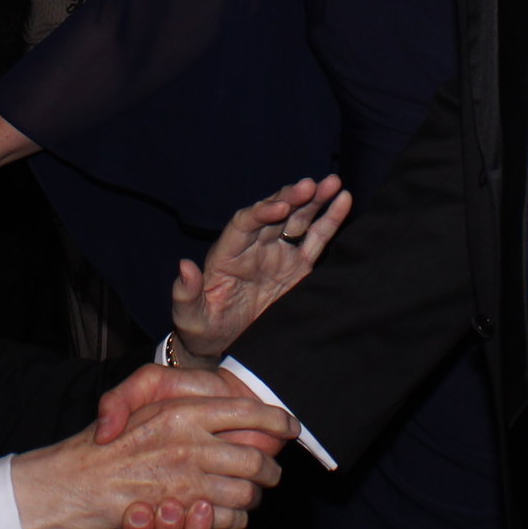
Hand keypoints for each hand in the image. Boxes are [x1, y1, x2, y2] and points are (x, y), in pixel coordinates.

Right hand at [10, 394, 294, 528]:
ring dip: (250, 498)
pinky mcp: (182, 515)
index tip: (290, 427)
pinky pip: (223, 523)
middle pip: (255, 461)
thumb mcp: (130, 395)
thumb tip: (213, 401)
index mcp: (183, 411)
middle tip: (270, 473)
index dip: (276, 420)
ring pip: (244, 495)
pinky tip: (219, 516)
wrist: (75, 482)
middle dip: (269, 470)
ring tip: (246, 496)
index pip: (248, 412)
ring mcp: (188, 483)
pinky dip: (227, 522)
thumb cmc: (111, 437)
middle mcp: (190, 445)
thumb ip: (156, 388)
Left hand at [169, 175, 349, 360]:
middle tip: (310, 186)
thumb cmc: (201, 328)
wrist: (224, 345)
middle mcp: (253, 247)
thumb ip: (186, 292)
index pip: (245, 223)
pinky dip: (329, 219)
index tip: (281, 207)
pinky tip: (342, 200)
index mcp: (227, 253)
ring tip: (332, 183)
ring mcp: (277, 254)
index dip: (262, 212)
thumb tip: (184, 266)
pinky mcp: (297, 267)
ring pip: (296, 219)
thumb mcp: (189, 315)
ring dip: (313, 200)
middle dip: (292, 198)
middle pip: (273, 213)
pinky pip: (315, 239)